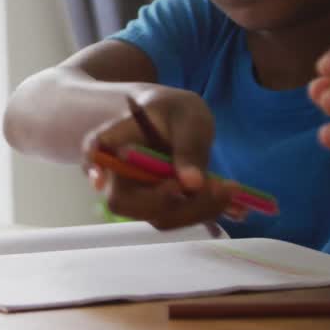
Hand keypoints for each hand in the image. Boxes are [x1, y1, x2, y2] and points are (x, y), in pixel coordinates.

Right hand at [83, 88, 237, 229]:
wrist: (175, 121)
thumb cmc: (173, 111)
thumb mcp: (186, 115)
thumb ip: (188, 145)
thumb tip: (192, 184)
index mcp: (114, 142)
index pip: (94, 153)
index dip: (92, 167)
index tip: (99, 178)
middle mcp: (119, 175)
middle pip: (126, 202)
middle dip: (168, 202)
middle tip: (213, 186)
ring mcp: (139, 194)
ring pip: (157, 217)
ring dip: (195, 210)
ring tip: (229, 188)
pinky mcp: (162, 206)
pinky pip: (178, 218)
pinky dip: (206, 214)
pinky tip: (237, 208)